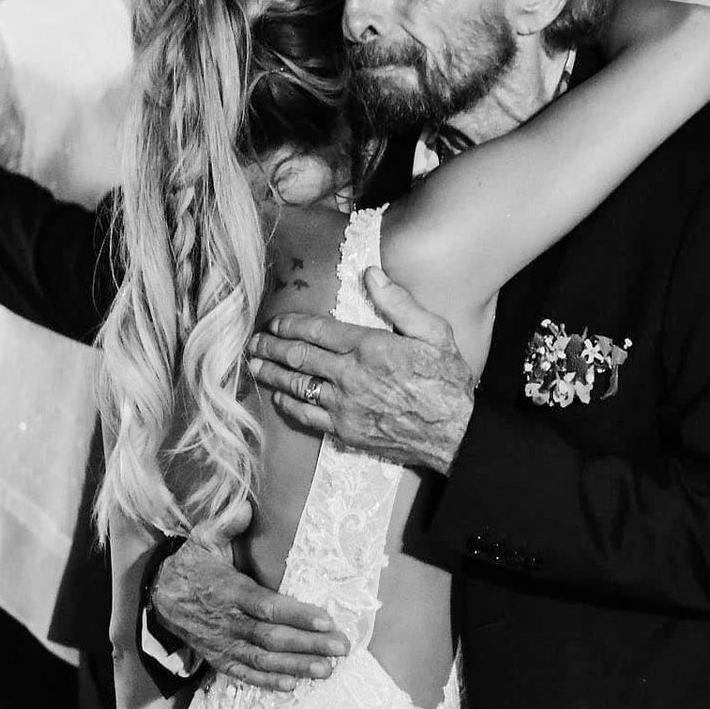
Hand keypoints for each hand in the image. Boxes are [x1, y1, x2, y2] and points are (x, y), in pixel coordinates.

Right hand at [150, 539, 348, 690]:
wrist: (159, 597)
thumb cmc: (192, 565)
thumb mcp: (204, 538)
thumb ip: (226, 524)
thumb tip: (247, 507)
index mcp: (229, 590)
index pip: (267, 607)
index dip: (297, 616)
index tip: (327, 621)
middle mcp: (227, 621)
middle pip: (271, 638)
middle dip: (308, 645)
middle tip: (341, 648)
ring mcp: (222, 644)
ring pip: (263, 660)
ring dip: (296, 666)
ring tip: (327, 670)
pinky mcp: (219, 658)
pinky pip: (245, 674)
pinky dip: (268, 682)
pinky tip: (293, 685)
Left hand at [246, 268, 476, 474]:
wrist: (455, 434)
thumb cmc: (447, 381)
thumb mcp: (434, 332)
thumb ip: (399, 302)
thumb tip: (370, 273)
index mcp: (370, 347)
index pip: (317, 330)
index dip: (291, 324)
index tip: (275, 321)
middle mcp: (350, 375)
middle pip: (298, 357)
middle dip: (271, 346)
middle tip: (254, 341)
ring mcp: (345, 406)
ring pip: (296, 386)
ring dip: (272, 374)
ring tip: (255, 365)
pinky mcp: (346, 431)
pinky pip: (307, 416)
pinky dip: (289, 405)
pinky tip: (279, 398)